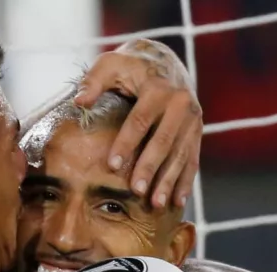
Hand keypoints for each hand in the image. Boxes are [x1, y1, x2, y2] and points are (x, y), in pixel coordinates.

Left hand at [75, 39, 202, 209]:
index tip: (113, 166)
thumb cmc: (131, 67)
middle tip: (137, 191)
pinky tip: (177, 203)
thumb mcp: (111, 64)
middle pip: (163, 141)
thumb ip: (93, 81)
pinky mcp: (197, 132)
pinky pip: (192, 159)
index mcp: (158, 88)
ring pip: (180, 154)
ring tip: (156, 204)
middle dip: (150, 167)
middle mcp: (180, 103)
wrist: (166, 62)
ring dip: (169, 181)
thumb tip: (79, 101)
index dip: (126, 143)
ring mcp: (192, 119)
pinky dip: (185, 182)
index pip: (140, 120)